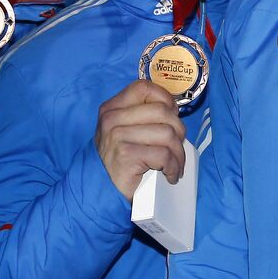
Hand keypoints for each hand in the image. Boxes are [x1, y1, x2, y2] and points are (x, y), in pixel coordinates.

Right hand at [95, 80, 186, 198]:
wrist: (98, 190)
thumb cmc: (117, 162)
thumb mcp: (121, 132)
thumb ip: (140, 118)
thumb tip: (174, 114)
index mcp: (112, 108)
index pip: (144, 88)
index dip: (165, 99)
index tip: (173, 117)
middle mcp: (112, 118)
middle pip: (163, 112)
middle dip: (179, 132)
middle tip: (177, 149)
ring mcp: (118, 136)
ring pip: (167, 134)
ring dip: (179, 154)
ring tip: (176, 166)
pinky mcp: (126, 155)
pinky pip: (164, 155)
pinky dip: (173, 167)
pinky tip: (170, 175)